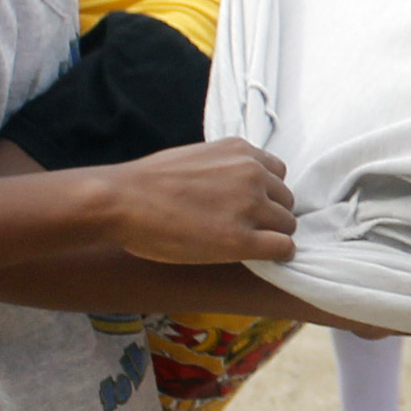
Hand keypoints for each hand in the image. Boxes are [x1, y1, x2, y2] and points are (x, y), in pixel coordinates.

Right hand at [91, 139, 297, 264]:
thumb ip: (224, 166)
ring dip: (273, 235)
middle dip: (270, 215)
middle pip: (286, 199)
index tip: (250, 207)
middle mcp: (252, 174)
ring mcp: (249, 206)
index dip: (265, 193)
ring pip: (288, 225)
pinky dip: (279, 255)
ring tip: (248, 244)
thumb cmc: (148, 182)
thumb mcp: (196, 157)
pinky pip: (283, 248)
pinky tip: (264, 259)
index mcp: (240, 151)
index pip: (277, 172)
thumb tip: (233, 185)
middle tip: (246, 229)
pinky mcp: (241, 240)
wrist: (123, 200)